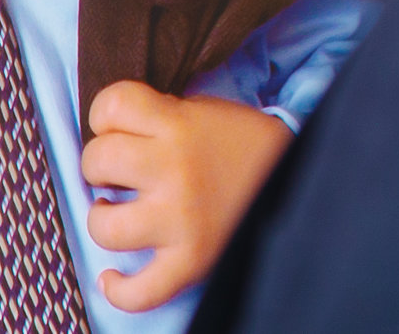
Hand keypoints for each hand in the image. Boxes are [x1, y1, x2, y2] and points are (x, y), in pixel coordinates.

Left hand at [81, 81, 293, 311]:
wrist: (301, 179)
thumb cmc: (242, 144)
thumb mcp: (202, 111)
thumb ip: (157, 116)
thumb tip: (108, 136)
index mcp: (178, 124)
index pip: (110, 106)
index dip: (105, 116)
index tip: (119, 128)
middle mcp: (175, 171)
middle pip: (97, 161)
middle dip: (100, 165)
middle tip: (120, 172)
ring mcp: (182, 221)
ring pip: (105, 227)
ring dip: (103, 220)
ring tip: (119, 213)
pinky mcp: (192, 263)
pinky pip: (141, 291)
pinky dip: (120, 290)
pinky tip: (114, 276)